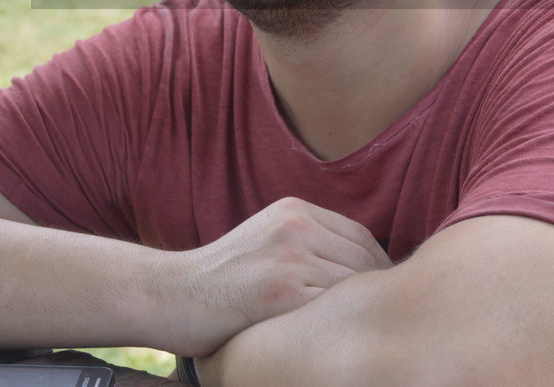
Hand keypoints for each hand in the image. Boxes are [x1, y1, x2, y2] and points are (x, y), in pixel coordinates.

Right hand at [157, 197, 389, 357]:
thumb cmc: (217, 280)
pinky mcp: (281, 290)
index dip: (379, 268)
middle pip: (364, 259)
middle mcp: (296, 226)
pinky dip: (342, 326)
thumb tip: (355, 270)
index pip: (360, 236)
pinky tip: (338, 342)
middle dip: (377, 291)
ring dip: (363, 311)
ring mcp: (290, 256)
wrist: (168, 294)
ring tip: (363, 333)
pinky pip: (333, 307)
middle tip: (381, 320)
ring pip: (354, 284)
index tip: (384, 296)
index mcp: (294, 210)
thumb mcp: (264, 241)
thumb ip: (305, 244)